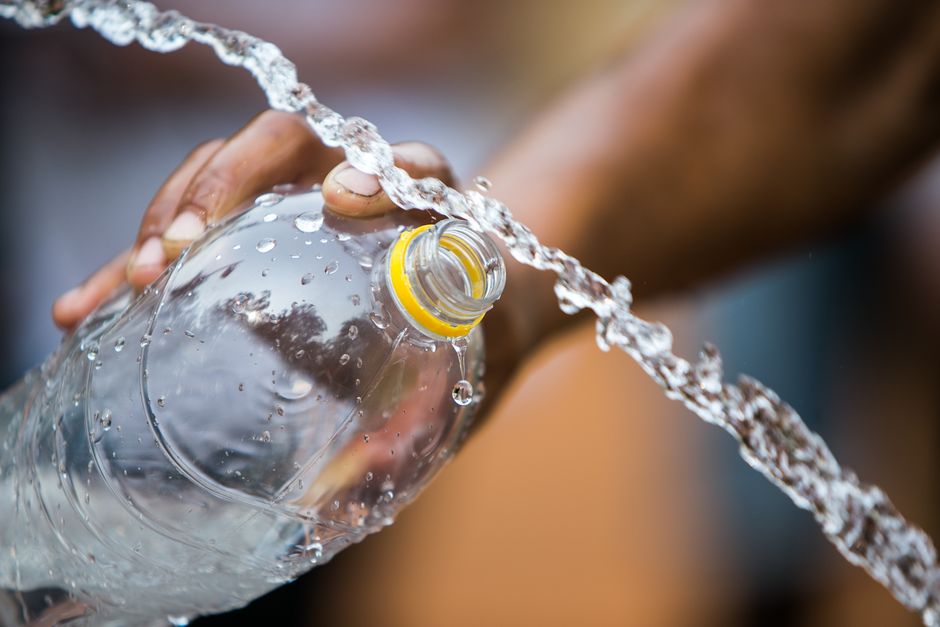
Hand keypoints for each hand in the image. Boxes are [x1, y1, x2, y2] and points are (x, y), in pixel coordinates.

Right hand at [52, 109, 532, 420]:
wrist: (465, 318)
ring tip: (136, 278)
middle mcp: (353, 180)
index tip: (339, 200)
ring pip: (220, 170)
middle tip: (187, 245)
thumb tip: (350, 486)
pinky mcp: (248, 229)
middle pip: (287, 140)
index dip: (376, 173)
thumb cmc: (465, 342)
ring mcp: (292, 195)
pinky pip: (186, 228)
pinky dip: (132, 262)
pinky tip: (84, 307)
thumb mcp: (455, 380)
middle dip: (228, 182)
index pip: (407, 164)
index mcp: (425, 204)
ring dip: (168, 215)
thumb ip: (415, 422)